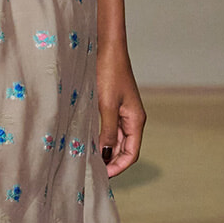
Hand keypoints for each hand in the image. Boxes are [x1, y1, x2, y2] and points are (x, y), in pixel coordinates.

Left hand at [96, 42, 145, 178]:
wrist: (107, 47)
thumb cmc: (109, 72)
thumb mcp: (106, 104)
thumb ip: (107, 131)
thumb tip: (106, 155)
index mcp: (136, 120)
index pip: (131, 153)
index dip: (118, 167)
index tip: (102, 175)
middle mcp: (131, 118)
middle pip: (124, 149)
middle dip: (110, 162)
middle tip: (91, 172)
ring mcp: (122, 112)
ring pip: (115, 140)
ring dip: (104, 151)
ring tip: (87, 160)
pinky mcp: (112, 105)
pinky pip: (108, 128)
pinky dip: (99, 138)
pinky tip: (87, 142)